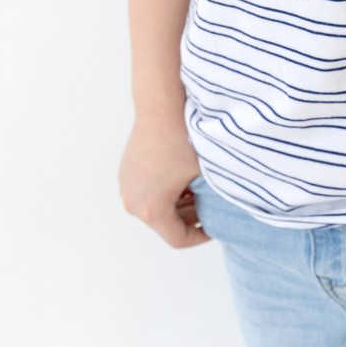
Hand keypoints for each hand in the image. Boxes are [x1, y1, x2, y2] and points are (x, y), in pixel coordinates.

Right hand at [119, 115, 210, 248]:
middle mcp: (133, 203)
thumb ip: (209, 203)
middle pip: (165, 224)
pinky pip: (146, 192)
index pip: (178, 239)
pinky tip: (182, 177)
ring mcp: (126, 187)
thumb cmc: (184, 141)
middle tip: (208, 206)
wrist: (161, 107)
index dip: (200, 236)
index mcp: (152, 210)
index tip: (214, 226)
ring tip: (198, 190)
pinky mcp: (126, 173)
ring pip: (155, 208)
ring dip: (176, 204)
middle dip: (188, 218)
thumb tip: (220, 216)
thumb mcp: (203, 177)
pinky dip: (164, 191)